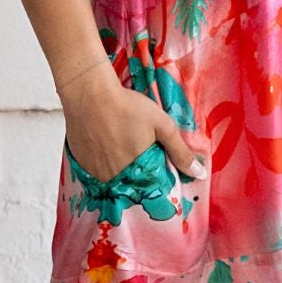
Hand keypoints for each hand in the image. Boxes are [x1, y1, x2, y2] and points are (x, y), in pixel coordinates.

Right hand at [60, 64, 206, 181]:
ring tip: (121, 144)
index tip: (158, 162)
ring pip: (114, 180)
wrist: (89, 94)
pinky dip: (104, 164)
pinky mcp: (82, 165)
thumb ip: (180, 151)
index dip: (157, 176)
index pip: (152, 188)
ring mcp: (96, 173)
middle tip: (136, 147)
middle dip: (139, 173)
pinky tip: (106, 145)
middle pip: (132, 185)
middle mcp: (115, 178)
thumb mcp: (162, 125)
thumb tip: (199, 174)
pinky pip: (97, 173)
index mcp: (137, 172)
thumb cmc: (128, 106)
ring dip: (121, 169)